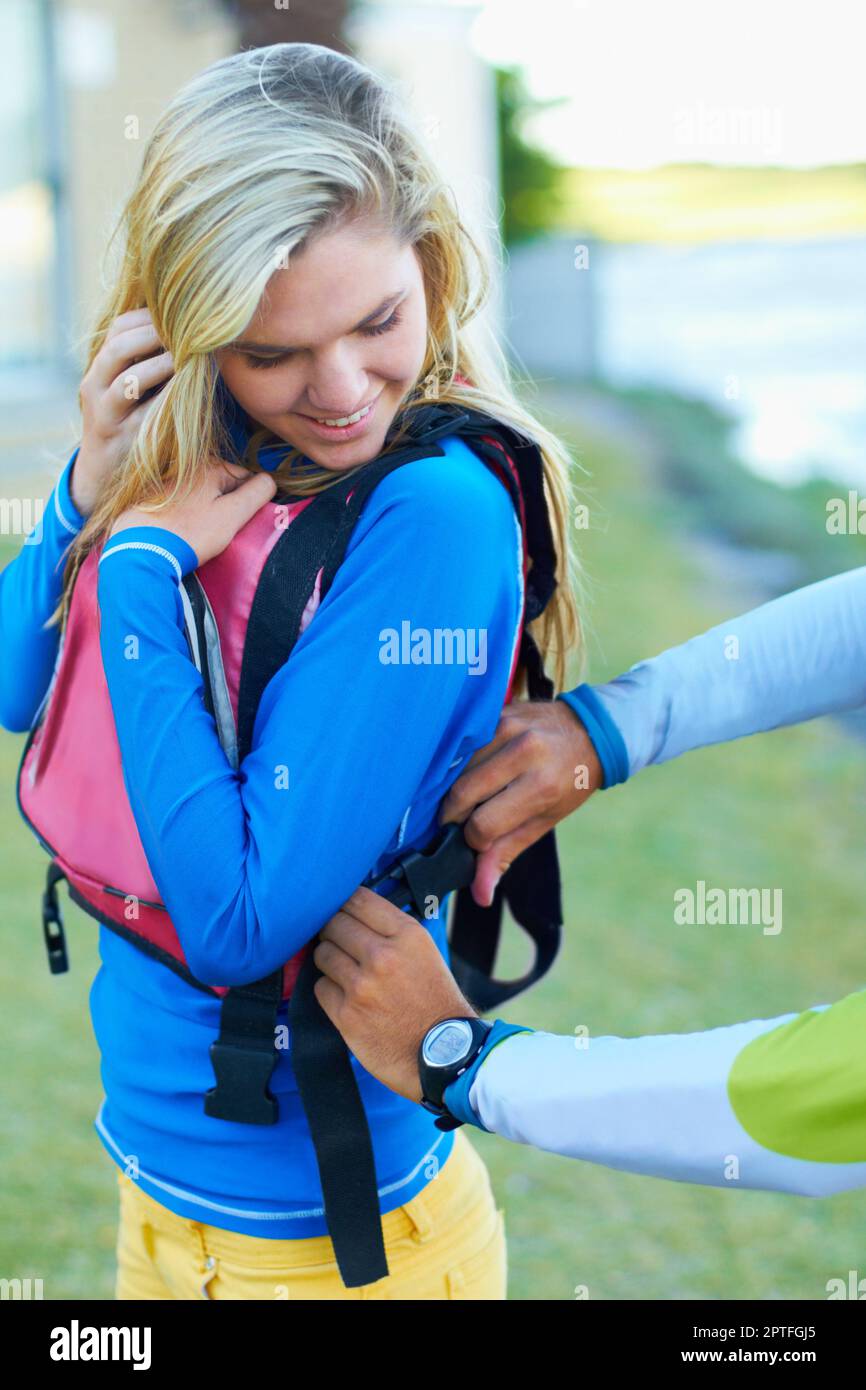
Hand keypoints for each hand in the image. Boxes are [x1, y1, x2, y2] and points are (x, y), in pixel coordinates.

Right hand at [72, 307, 174, 516]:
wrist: (103, 469)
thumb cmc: (127, 420)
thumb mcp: (130, 387)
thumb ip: (147, 361)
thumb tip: (190, 331)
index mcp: (100, 365)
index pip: (118, 327)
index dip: (148, 316)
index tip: (179, 312)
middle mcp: (95, 384)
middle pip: (119, 347)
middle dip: (154, 335)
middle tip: (187, 331)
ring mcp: (104, 412)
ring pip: (128, 382)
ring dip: (161, 367)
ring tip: (188, 359)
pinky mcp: (121, 437)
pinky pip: (144, 416)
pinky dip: (165, 402)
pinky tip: (185, 394)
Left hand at [109, 456, 276, 567]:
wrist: (140, 551)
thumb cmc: (191, 533)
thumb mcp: (232, 515)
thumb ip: (257, 494)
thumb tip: (270, 480)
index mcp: (209, 466)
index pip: (245, 478)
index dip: (249, 502)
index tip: (238, 523)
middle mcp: (186, 467)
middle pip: (221, 487)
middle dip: (226, 507)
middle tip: (218, 533)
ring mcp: (165, 482)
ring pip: (199, 496)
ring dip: (205, 512)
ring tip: (198, 536)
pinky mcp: (147, 499)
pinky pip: (178, 505)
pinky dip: (183, 516)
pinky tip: (179, 534)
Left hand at [313, 887, 475, 1102]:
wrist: (445, 1053)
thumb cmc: (435, 1001)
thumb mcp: (425, 952)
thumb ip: (392, 930)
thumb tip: (356, 911)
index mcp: (406, 935)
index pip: (357, 899)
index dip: (343, 902)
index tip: (340, 908)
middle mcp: (382, 956)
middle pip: (333, 924)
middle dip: (333, 932)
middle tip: (340, 942)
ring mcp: (362, 986)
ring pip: (322, 954)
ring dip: (329, 961)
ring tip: (345, 972)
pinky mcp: (347, 1014)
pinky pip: (320, 987)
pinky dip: (329, 991)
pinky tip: (347, 998)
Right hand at [439, 699, 602, 906]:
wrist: (592, 730)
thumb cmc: (569, 783)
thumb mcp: (546, 821)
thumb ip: (506, 853)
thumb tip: (479, 894)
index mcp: (541, 786)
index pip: (483, 825)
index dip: (474, 840)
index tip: (480, 839)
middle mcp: (523, 753)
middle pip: (461, 796)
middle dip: (454, 817)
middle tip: (462, 823)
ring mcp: (508, 728)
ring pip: (457, 770)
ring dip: (456, 791)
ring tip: (471, 799)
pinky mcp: (498, 713)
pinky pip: (463, 747)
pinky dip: (460, 767)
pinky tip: (472, 774)